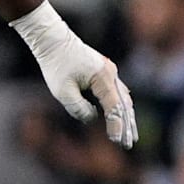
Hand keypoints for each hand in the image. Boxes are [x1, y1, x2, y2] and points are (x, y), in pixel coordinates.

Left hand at [11, 1, 137, 148]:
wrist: (53, 40)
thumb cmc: (56, 64)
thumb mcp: (62, 91)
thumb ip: (78, 108)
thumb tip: (92, 117)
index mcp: (103, 78)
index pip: (114, 107)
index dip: (117, 126)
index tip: (118, 142)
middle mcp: (111, 74)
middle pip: (124, 104)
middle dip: (127, 125)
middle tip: (130, 144)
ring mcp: (109, 71)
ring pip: (123, 98)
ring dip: (127, 116)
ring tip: (131, 134)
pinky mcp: (104, 71)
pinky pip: (117, 91)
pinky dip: (121, 106)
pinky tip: (123, 115)